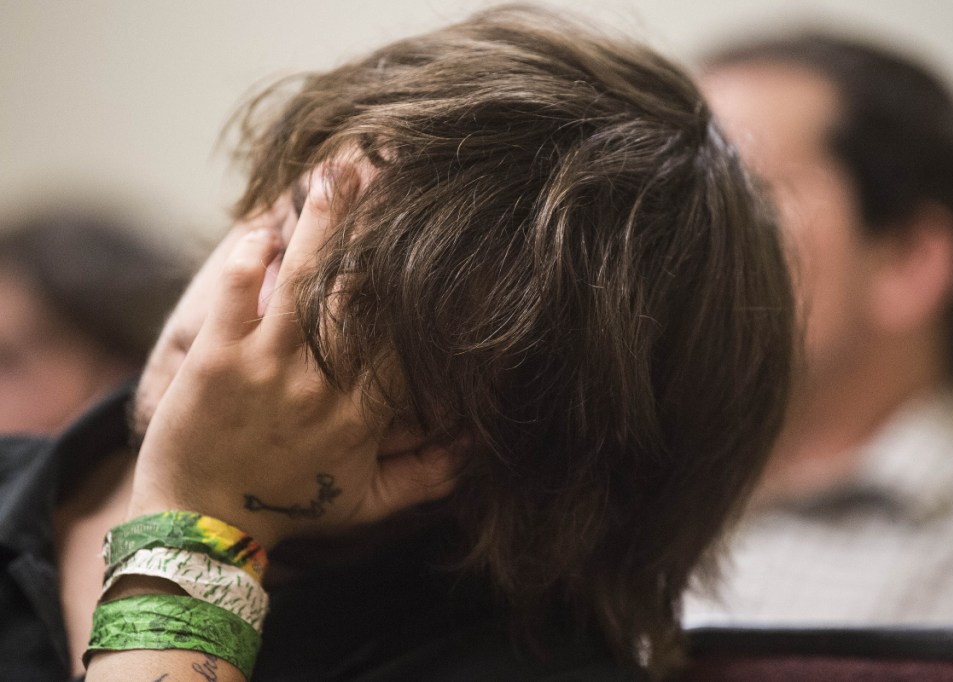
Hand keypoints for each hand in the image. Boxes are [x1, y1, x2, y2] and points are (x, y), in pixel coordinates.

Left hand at [128, 161, 459, 549]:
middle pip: (361, 295)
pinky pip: (236, 295)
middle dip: (380, 232)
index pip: (410, 341)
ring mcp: (266, 369)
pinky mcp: (216, 360)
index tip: (451, 243)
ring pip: (304, 282)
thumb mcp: (366, 504)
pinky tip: (266, 226)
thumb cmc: (288, 508)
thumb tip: (480, 449)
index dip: (432, 290)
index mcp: (362, 417)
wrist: (201, 527)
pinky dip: (250, 256)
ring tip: (337, 173)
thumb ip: (428, 478)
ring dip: (322, 223)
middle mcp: (321, 385)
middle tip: (394, 177)